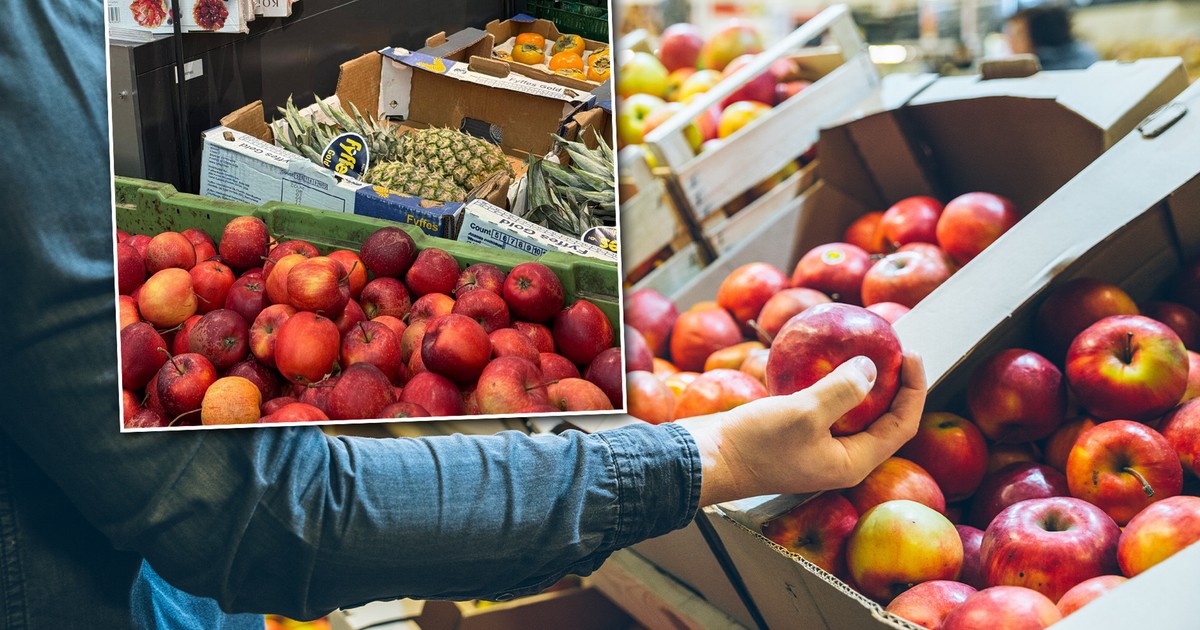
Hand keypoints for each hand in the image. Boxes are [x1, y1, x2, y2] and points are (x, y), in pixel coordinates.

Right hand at [676, 351, 926, 505]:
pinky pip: (823, 406)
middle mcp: (840, 457)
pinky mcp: (795, 434)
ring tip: (863, 349)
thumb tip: (873, 368)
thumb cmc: (756, 444)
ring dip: (860, 381)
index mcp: (853, 462)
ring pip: (852, 411)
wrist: (707, 460)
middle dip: (893, 384)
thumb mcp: (804, 414)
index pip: (901, 425)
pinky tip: (819, 359)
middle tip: (893, 348)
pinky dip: (827, 382)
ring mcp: (817, 446)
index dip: (914, 390)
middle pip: (882, 418)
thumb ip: (843, 391)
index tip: (911, 353)